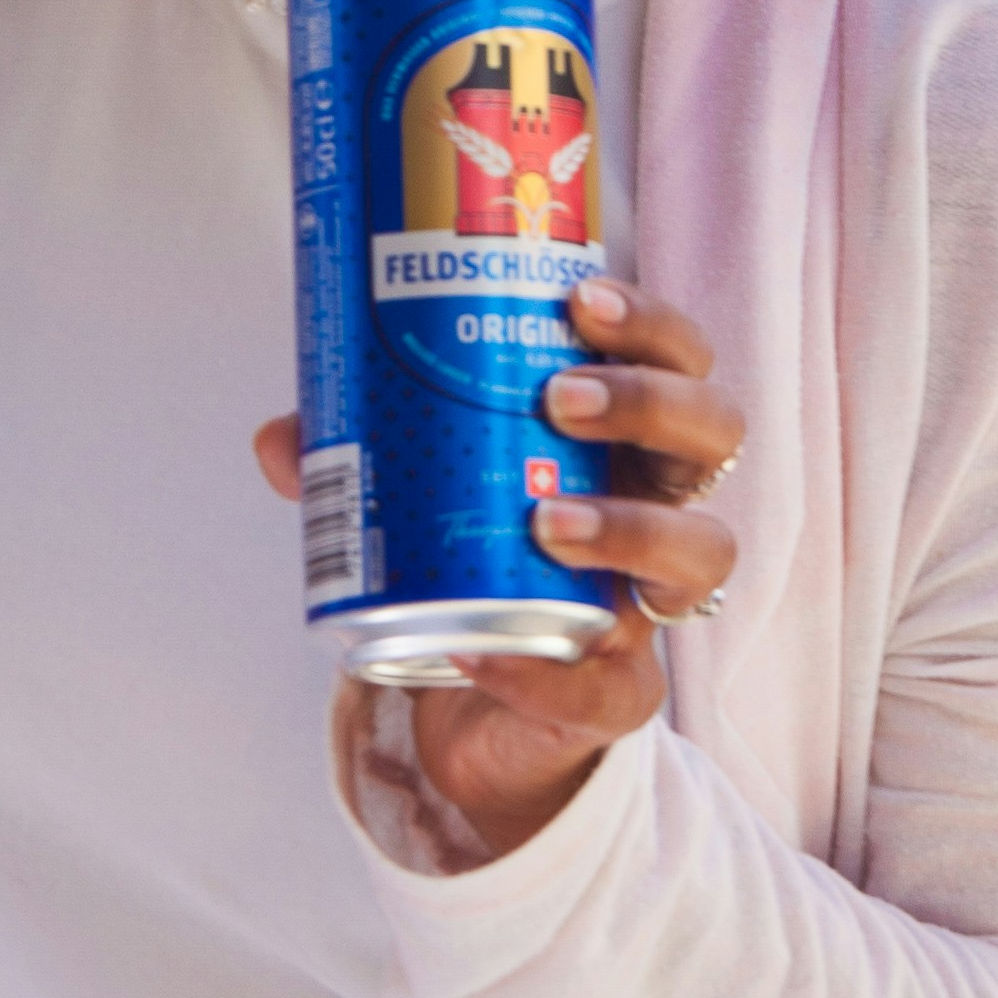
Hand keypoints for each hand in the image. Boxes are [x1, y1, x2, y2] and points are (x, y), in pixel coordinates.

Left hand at [257, 274, 743, 860]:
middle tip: (560, 399)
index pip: (681, 357)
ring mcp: (650, 598)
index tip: (579, 298)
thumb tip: (282, 437)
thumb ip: (354, 461)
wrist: (472, 698)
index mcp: (625, 437)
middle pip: (716, 431)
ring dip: (633, 525)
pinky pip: (614, 686)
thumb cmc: (469, 558)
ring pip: (704, 548)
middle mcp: (661, 505)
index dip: (649, 323)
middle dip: (648, 401)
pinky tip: (483, 656)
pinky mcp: (621, 691)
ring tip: (549, 519)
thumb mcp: (416, 493)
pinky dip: (546, 674)